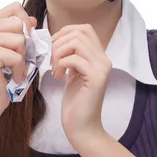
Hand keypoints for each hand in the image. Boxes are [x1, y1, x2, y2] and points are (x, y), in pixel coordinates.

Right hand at [0, 1, 36, 113]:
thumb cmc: (3, 74)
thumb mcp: (13, 48)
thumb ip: (21, 31)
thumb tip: (33, 19)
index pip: (15, 7)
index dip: (25, 23)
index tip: (21, 41)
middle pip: (19, 23)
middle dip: (24, 44)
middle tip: (14, 58)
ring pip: (19, 39)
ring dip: (21, 57)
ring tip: (11, 67)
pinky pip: (17, 56)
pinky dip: (19, 69)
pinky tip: (11, 75)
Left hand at [51, 24, 111, 147]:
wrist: (82, 127)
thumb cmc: (75, 102)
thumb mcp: (72, 73)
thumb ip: (71, 56)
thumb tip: (57, 40)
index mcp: (99, 57)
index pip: (85, 29)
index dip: (65, 32)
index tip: (53, 47)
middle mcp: (104, 59)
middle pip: (80, 32)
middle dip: (59, 43)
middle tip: (52, 61)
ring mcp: (102, 68)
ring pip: (77, 42)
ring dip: (59, 53)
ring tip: (55, 69)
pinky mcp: (96, 78)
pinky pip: (75, 58)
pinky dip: (61, 64)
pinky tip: (58, 77)